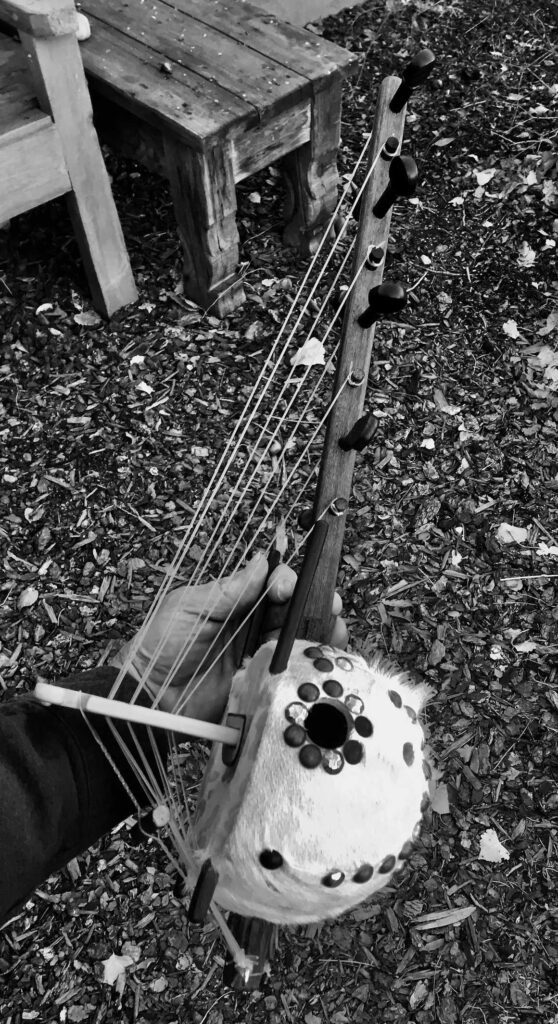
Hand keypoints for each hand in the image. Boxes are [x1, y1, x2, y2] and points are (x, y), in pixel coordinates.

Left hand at [111, 552, 346, 722]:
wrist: (147, 699)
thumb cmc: (159, 647)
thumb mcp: (189, 609)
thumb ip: (228, 590)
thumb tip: (262, 563)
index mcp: (234, 603)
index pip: (271, 584)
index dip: (286, 581)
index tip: (286, 588)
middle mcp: (251, 627)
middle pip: (293, 610)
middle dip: (314, 604)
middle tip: (329, 607)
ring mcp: (258, 656)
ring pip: (298, 639)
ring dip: (318, 632)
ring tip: (333, 632)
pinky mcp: (261, 684)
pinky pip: (290, 671)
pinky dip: (308, 664)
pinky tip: (321, 659)